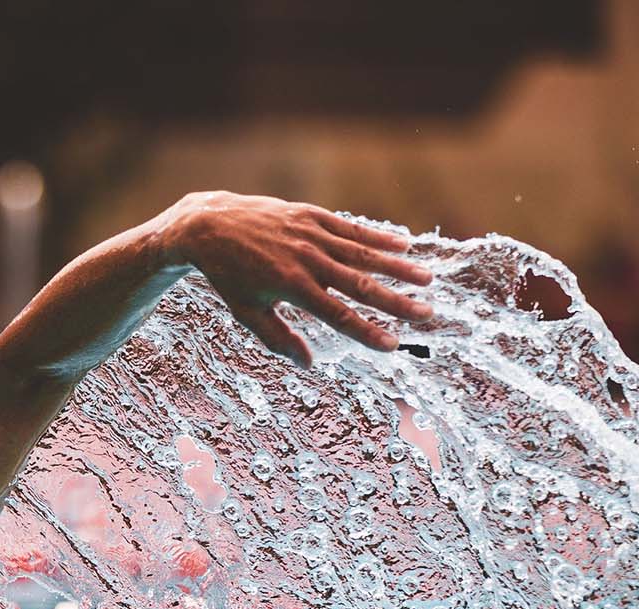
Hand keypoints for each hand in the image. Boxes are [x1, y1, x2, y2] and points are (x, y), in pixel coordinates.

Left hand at [159, 191, 432, 365]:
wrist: (210, 226)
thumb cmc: (229, 275)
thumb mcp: (248, 312)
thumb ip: (279, 338)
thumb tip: (309, 364)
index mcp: (293, 288)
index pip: (339, 316)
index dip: (367, 332)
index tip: (393, 346)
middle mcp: (307, 260)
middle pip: (361, 284)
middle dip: (397, 302)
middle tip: (427, 314)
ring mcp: (311, 234)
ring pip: (363, 253)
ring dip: (398, 266)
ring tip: (427, 279)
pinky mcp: (311, 215)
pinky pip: (350, 227)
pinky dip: (378, 236)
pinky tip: (404, 243)